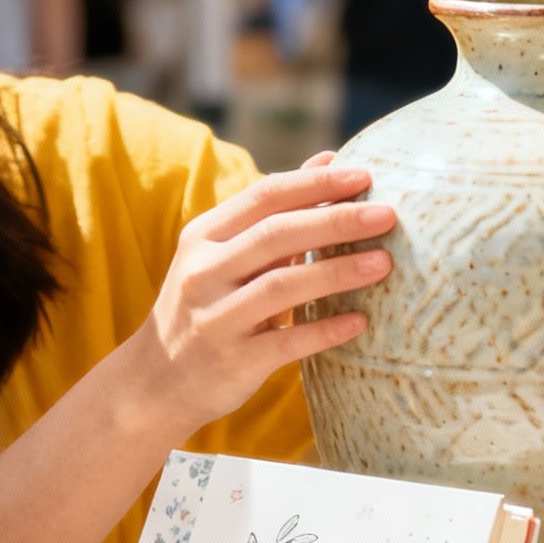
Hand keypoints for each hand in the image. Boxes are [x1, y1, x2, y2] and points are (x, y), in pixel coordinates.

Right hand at [121, 156, 394, 439]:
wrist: (156, 383)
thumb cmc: (206, 306)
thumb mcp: (223, 253)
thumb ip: (273, 210)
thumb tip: (329, 160)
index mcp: (204, 236)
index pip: (265, 196)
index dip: (316, 183)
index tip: (365, 176)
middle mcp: (205, 271)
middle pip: (277, 234)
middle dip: (336, 220)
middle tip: (387, 214)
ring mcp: (216, 318)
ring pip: (282, 286)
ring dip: (337, 272)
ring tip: (384, 262)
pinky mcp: (233, 361)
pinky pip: (286, 342)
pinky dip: (325, 330)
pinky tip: (360, 322)